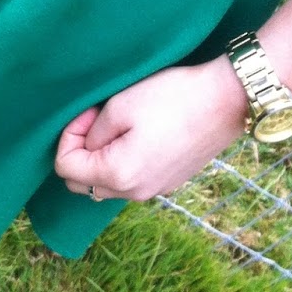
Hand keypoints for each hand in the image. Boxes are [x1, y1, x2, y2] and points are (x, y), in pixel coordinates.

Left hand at [54, 56, 249, 203]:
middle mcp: (135, 193)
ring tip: (118, 125)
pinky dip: (123, 162)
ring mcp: (156, 190)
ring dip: (102, 158)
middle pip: (84, 183)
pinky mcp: (170, 181)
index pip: (65, 167)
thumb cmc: (172, 98)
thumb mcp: (120, 106)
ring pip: (109, 184)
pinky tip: (138, 134)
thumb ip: (93, 132)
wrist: (226, 100)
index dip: (68, 136)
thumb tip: (88, 144)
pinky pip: (132, 180)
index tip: (88, 112)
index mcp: (119, 175)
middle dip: (80, 152)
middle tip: (96, 119)